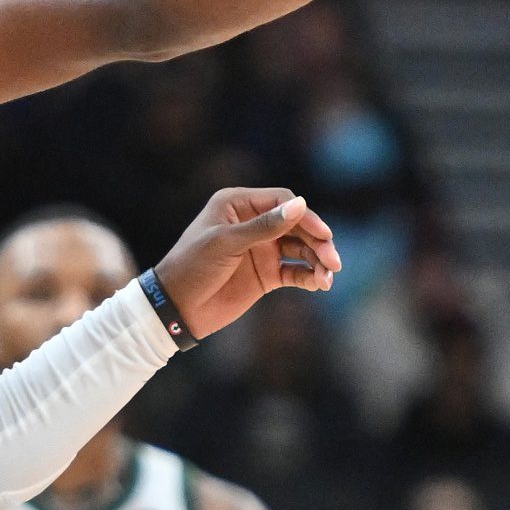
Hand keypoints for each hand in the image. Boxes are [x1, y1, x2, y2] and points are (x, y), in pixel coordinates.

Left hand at [152, 187, 340, 337]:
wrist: (176, 308)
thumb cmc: (192, 266)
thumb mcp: (226, 243)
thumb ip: (264, 226)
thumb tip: (301, 205)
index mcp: (237, 204)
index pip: (282, 201)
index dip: (305, 216)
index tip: (323, 235)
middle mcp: (252, 223)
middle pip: (297, 224)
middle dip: (318, 241)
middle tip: (333, 260)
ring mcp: (261, 249)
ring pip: (301, 248)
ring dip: (318, 260)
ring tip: (328, 277)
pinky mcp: (266, 275)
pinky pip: (295, 271)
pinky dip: (309, 276)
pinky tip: (320, 284)